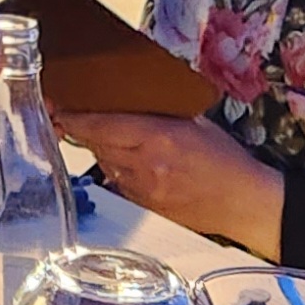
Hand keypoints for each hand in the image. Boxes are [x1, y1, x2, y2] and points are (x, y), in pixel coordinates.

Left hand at [53, 108, 285, 255]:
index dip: (74, 117)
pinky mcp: (147, 206)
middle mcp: (146, 165)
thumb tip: (129, 97)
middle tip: (68, 115)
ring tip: (106, 135)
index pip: (101, 125)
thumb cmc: (227, 160)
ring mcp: (144, 189)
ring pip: (105, 163)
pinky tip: (129, 159)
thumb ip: (160, 112)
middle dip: (82, 129)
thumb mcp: (195, 122)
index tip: (58, 107)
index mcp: (158, 137)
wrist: (245, 204)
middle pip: (97, 144)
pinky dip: (117, 168)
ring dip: (101, 148)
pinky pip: (119, 182)